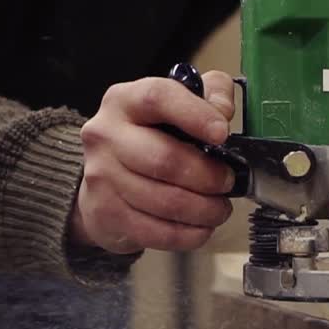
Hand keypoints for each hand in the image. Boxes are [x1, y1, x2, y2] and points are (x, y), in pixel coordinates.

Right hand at [73, 71, 236, 253]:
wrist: (105, 177)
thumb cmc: (152, 135)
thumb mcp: (180, 101)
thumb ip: (210, 93)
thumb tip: (223, 112)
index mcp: (125, 100)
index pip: (158, 98)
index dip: (195, 115)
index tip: (223, 133)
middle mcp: (105, 135)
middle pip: (164, 159)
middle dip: (207, 176)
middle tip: (228, 182)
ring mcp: (101, 176)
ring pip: (164, 201)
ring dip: (203, 210)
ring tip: (219, 208)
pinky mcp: (105, 213)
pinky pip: (156, 231)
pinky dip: (189, 234)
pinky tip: (202, 227)